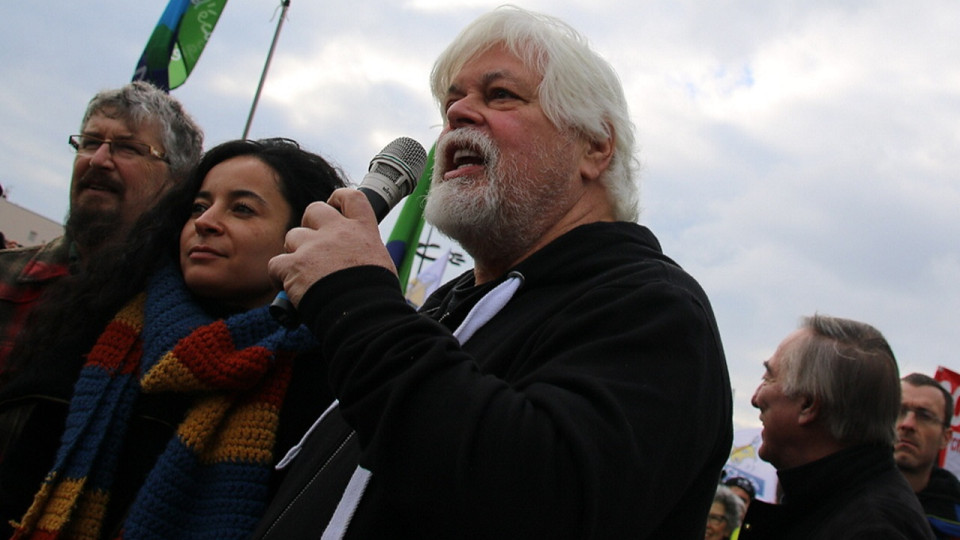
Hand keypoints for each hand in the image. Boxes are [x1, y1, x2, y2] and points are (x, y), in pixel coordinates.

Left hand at [268, 188, 396, 306]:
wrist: (363, 314)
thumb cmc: (376, 296)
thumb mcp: (381, 264)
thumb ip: (364, 254)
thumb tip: (357, 263)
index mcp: (362, 230)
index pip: (350, 198)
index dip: (338, 199)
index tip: (334, 207)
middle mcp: (338, 232)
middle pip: (314, 210)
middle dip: (309, 225)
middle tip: (312, 245)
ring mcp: (314, 246)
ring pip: (292, 236)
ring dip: (295, 253)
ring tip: (303, 274)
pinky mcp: (294, 265)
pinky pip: (276, 263)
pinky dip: (279, 276)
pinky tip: (288, 288)